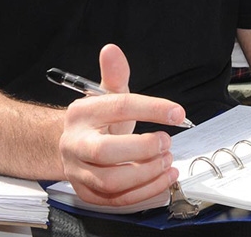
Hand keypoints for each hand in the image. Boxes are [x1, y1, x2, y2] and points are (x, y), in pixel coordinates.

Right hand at [58, 44, 189, 205]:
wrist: (72, 146)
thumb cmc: (97, 121)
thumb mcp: (106, 95)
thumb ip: (115, 74)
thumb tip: (111, 50)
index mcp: (82, 113)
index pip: (119, 107)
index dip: (152, 109)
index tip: (178, 113)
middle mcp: (75, 143)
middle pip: (106, 152)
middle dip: (143, 149)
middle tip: (167, 142)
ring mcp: (78, 171)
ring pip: (111, 181)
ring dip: (146, 174)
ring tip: (167, 162)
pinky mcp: (87, 192)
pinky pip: (116, 200)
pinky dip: (144, 193)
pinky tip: (163, 179)